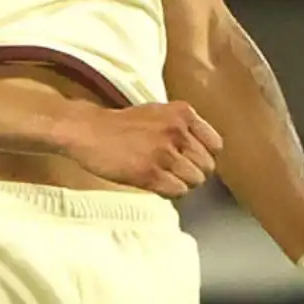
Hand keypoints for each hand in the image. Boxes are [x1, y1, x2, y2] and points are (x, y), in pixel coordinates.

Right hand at [60, 100, 221, 197]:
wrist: (88, 131)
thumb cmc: (121, 124)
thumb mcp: (157, 112)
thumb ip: (183, 126)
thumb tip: (206, 152)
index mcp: (182, 113)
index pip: (215, 145)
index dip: (203, 155)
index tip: (190, 158)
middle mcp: (177, 131)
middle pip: (207, 166)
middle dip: (193, 171)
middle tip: (174, 170)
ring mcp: (164, 153)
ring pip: (194, 181)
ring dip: (181, 182)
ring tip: (163, 175)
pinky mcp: (150, 173)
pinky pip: (178, 192)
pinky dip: (169, 191)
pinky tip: (155, 182)